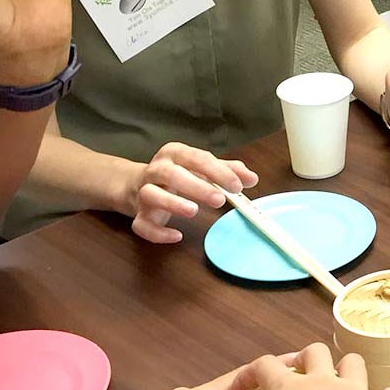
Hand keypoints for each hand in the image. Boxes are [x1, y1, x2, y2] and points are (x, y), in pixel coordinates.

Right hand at [124, 142, 258, 242]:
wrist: (137, 184)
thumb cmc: (180, 174)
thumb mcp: (203, 167)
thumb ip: (228, 170)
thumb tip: (251, 178)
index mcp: (175, 153)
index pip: (197, 158)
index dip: (218, 172)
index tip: (237, 186)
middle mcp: (157, 170)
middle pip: (172, 174)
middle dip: (197, 187)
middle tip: (220, 200)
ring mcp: (144, 192)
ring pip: (152, 195)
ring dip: (172, 203)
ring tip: (193, 211)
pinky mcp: (139, 214)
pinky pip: (142, 224)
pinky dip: (157, 232)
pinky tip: (176, 236)